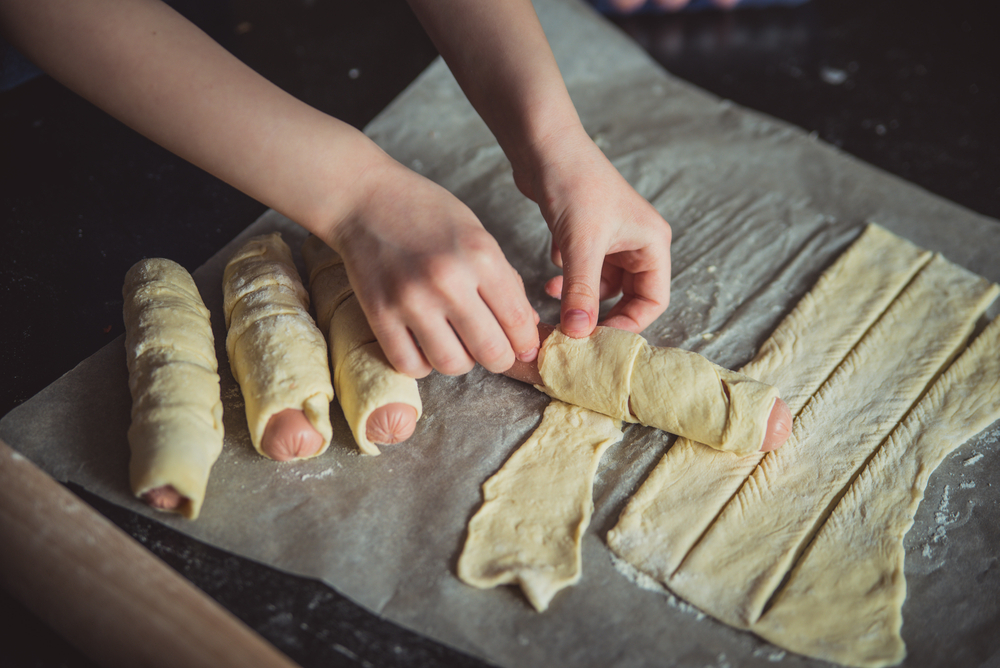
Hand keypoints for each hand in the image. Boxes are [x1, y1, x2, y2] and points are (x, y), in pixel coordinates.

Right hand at [327, 156, 539, 377]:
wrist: (364, 198)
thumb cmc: (426, 213)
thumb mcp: (477, 235)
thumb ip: (504, 280)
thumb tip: (526, 328)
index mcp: (480, 255)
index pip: (517, 321)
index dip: (525, 342)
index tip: (521, 346)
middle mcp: (448, 280)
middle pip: (491, 351)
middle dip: (499, 358)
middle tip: (493, 351)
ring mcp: (411, 300)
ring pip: (452, 364)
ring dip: (461, 362)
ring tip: (457, 343)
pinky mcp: (379, 314)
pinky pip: (410, 365)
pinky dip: (423, 364)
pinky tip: (425, 345)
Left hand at [514, 128, 671, 337]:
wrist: (543, 145)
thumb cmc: (573, 185)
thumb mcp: (580, 246)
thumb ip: (581, 293)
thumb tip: (578, 335)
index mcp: (651, 243)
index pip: (655, 300)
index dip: (630, 324)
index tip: (598, 339)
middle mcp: (637, 241)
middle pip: (630, 296)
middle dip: (602, 314)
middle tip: (576, 332)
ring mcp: (612, 238)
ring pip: (603, 285)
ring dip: (581, 298)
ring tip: (555, 302)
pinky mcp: (587, 234)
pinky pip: (584, 271)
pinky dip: (568, 281)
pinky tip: (549, 279)